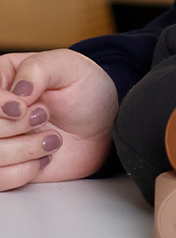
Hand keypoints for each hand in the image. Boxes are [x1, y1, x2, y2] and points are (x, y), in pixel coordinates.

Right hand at [0, 50, 118, 190]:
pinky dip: (25, 171)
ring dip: (25, 150)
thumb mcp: (69, 66)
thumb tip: (18, 91)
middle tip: (44, 116)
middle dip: (16, 128)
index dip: (0, 107)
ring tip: (51, 137)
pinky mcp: (6, 167)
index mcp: (1, 78)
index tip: (24, 107)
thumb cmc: (86, 90)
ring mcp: (0, 140)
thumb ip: (38, 68)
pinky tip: (44, 156)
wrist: (102, 124)